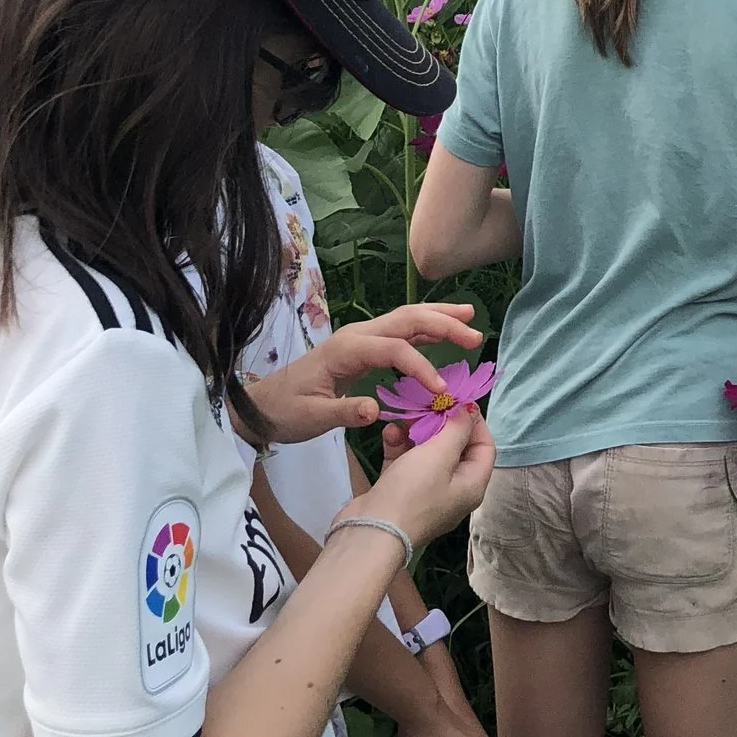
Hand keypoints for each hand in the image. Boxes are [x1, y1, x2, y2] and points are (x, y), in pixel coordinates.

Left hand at [244, 304, 482, 444]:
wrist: (262, 405)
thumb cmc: (286, 412)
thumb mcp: (312, 418)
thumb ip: (344, 412)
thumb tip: (377, 410)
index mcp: (346, 350)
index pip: (394, 349)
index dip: (421, 366)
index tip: (441, 390)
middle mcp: (356, 335)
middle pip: (406, 319)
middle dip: (442, 323)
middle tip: (475, 334)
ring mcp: (360, 338)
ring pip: (405, 318)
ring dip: (438, 318)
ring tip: (470, 319)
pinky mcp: (363, 347)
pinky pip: (399, 331)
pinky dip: (424, 329)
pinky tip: (443, 330)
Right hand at [350, 405, 492, 544]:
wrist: (370, 531)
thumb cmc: (412, 492)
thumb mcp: (440, 455)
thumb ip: (457, 429)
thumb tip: (469, 410)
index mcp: (471, 485)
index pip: (484, 446)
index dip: (474, 421)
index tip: (457, 400)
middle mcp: (453, 490)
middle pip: (455, 448)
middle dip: (441, 423)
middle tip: (428, 402)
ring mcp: (425, 492)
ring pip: (427, 453)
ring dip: (416, 432)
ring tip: (405, 413)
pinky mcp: (400, 491)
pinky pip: (405, 462)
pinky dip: (399, 446)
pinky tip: (389, 432)